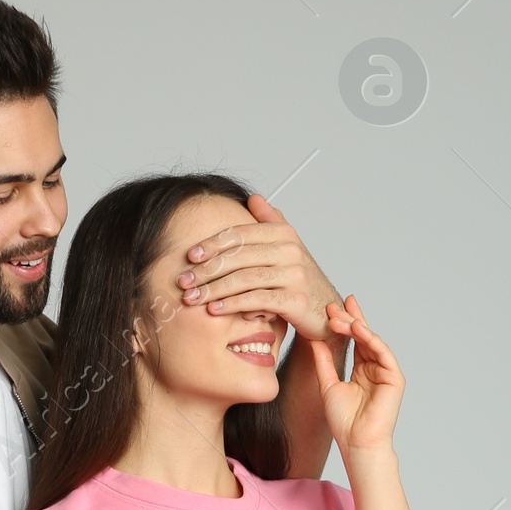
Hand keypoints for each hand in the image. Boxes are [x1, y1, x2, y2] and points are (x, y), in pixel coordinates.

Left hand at [175, 192, 340, 344]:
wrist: (327, 311)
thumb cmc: (299, 280)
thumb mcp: (287, 247)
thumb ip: (270, 222)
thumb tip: (253, 198)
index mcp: (284, 233)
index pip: (241, 234)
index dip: (212, 244)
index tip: (189, 256)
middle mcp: (291, 250)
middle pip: (239, 256)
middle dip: (207, 269)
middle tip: (183, 281)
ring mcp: (295, 275)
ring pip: (245, 278)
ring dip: (214, 289)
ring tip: (192, 298)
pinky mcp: (296, 300)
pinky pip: (257, 300)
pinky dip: (233, 305)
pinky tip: (214, 309)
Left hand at [310, 296, 403, 457]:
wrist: (356, 443)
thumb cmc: (343, 421)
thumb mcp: (327, 384)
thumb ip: (323, 361)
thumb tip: (314, 339)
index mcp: (361, 370)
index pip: (353, 341)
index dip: (343, 323)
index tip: (329, 308)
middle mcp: (375, 368)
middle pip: (363, 337)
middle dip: (349, 319)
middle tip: (334, 305)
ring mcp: (386, 371)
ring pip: (371, 341)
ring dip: (356, 326)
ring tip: (339, 316)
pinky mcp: (394, 377)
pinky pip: (382, 352)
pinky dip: (370, 339)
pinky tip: (357, 328)